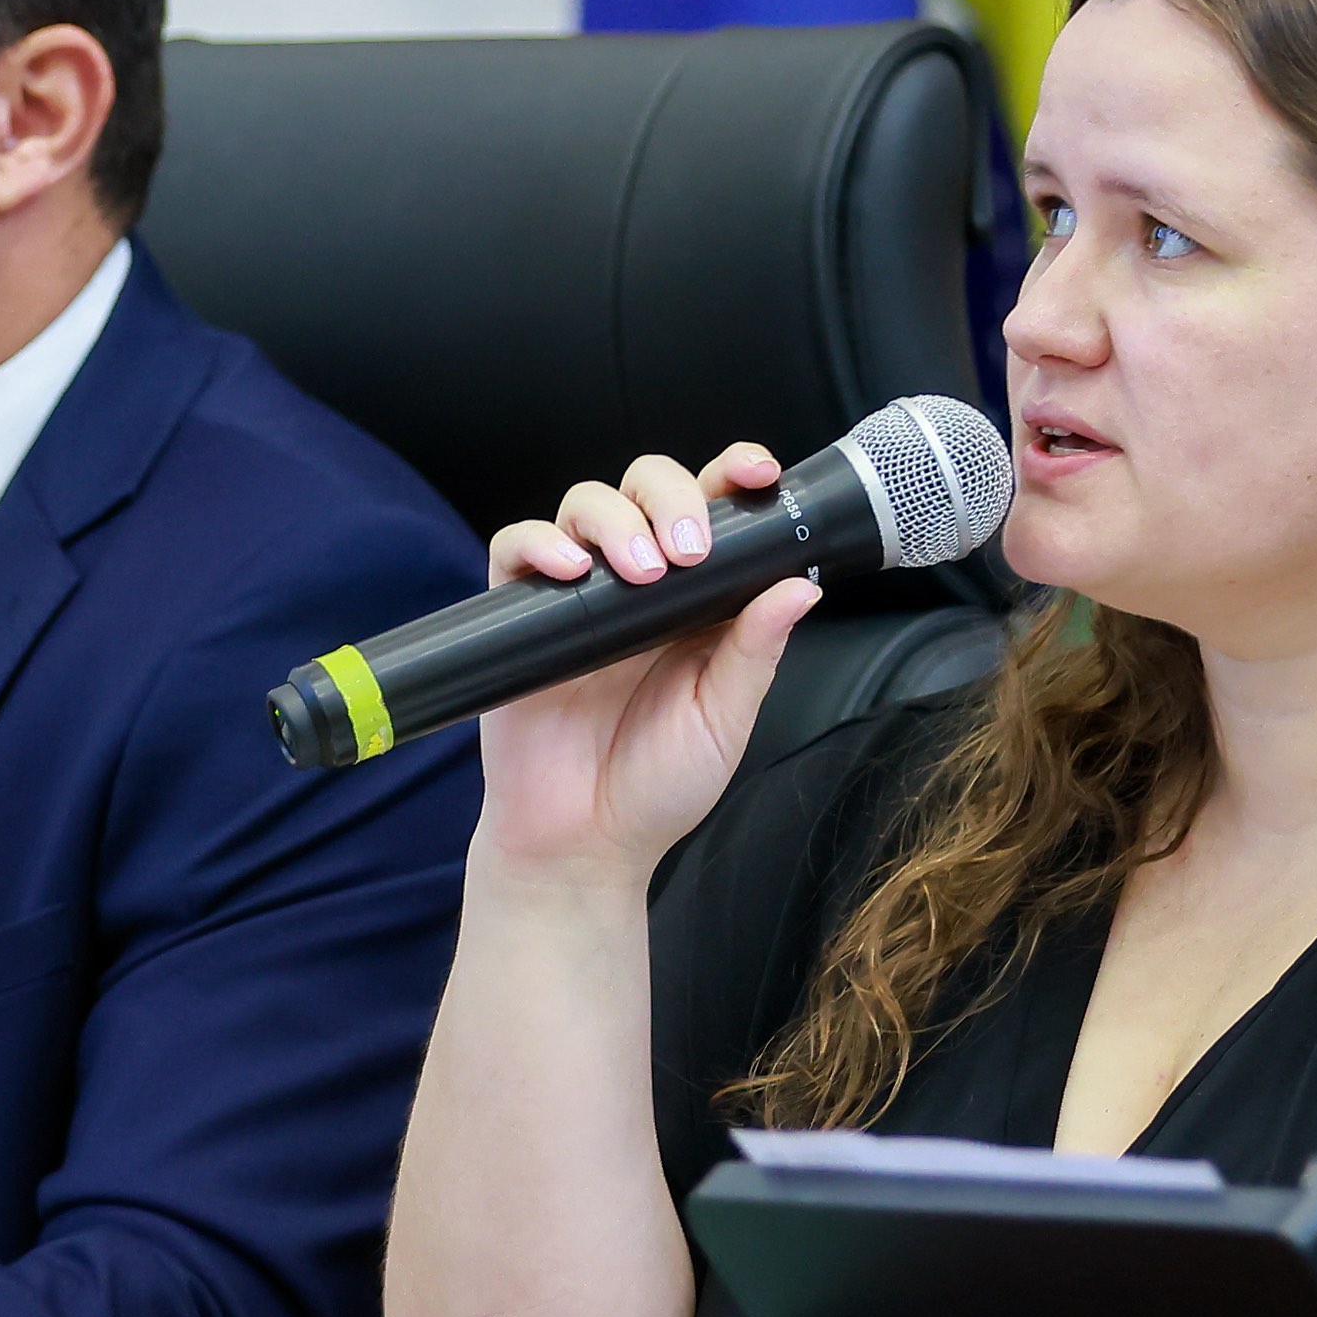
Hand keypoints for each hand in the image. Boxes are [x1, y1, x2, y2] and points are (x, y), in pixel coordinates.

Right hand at [466, 442, 821, 887]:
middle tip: (687, 552)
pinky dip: (540, 544)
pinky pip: (516, 549)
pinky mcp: (519, 615)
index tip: (756, 473)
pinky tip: (571, 573)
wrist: (581, 844)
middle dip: (672, 497)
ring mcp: (577, 594)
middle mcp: (638, 585)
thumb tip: (799, 584)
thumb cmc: (656, 787)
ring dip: (616, 521)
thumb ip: (755, 652)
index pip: (714, 512)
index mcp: (697, 601)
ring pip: (585, 505)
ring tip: (637, 574)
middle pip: (646, 487)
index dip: (733, 476)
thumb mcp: (723, 720)